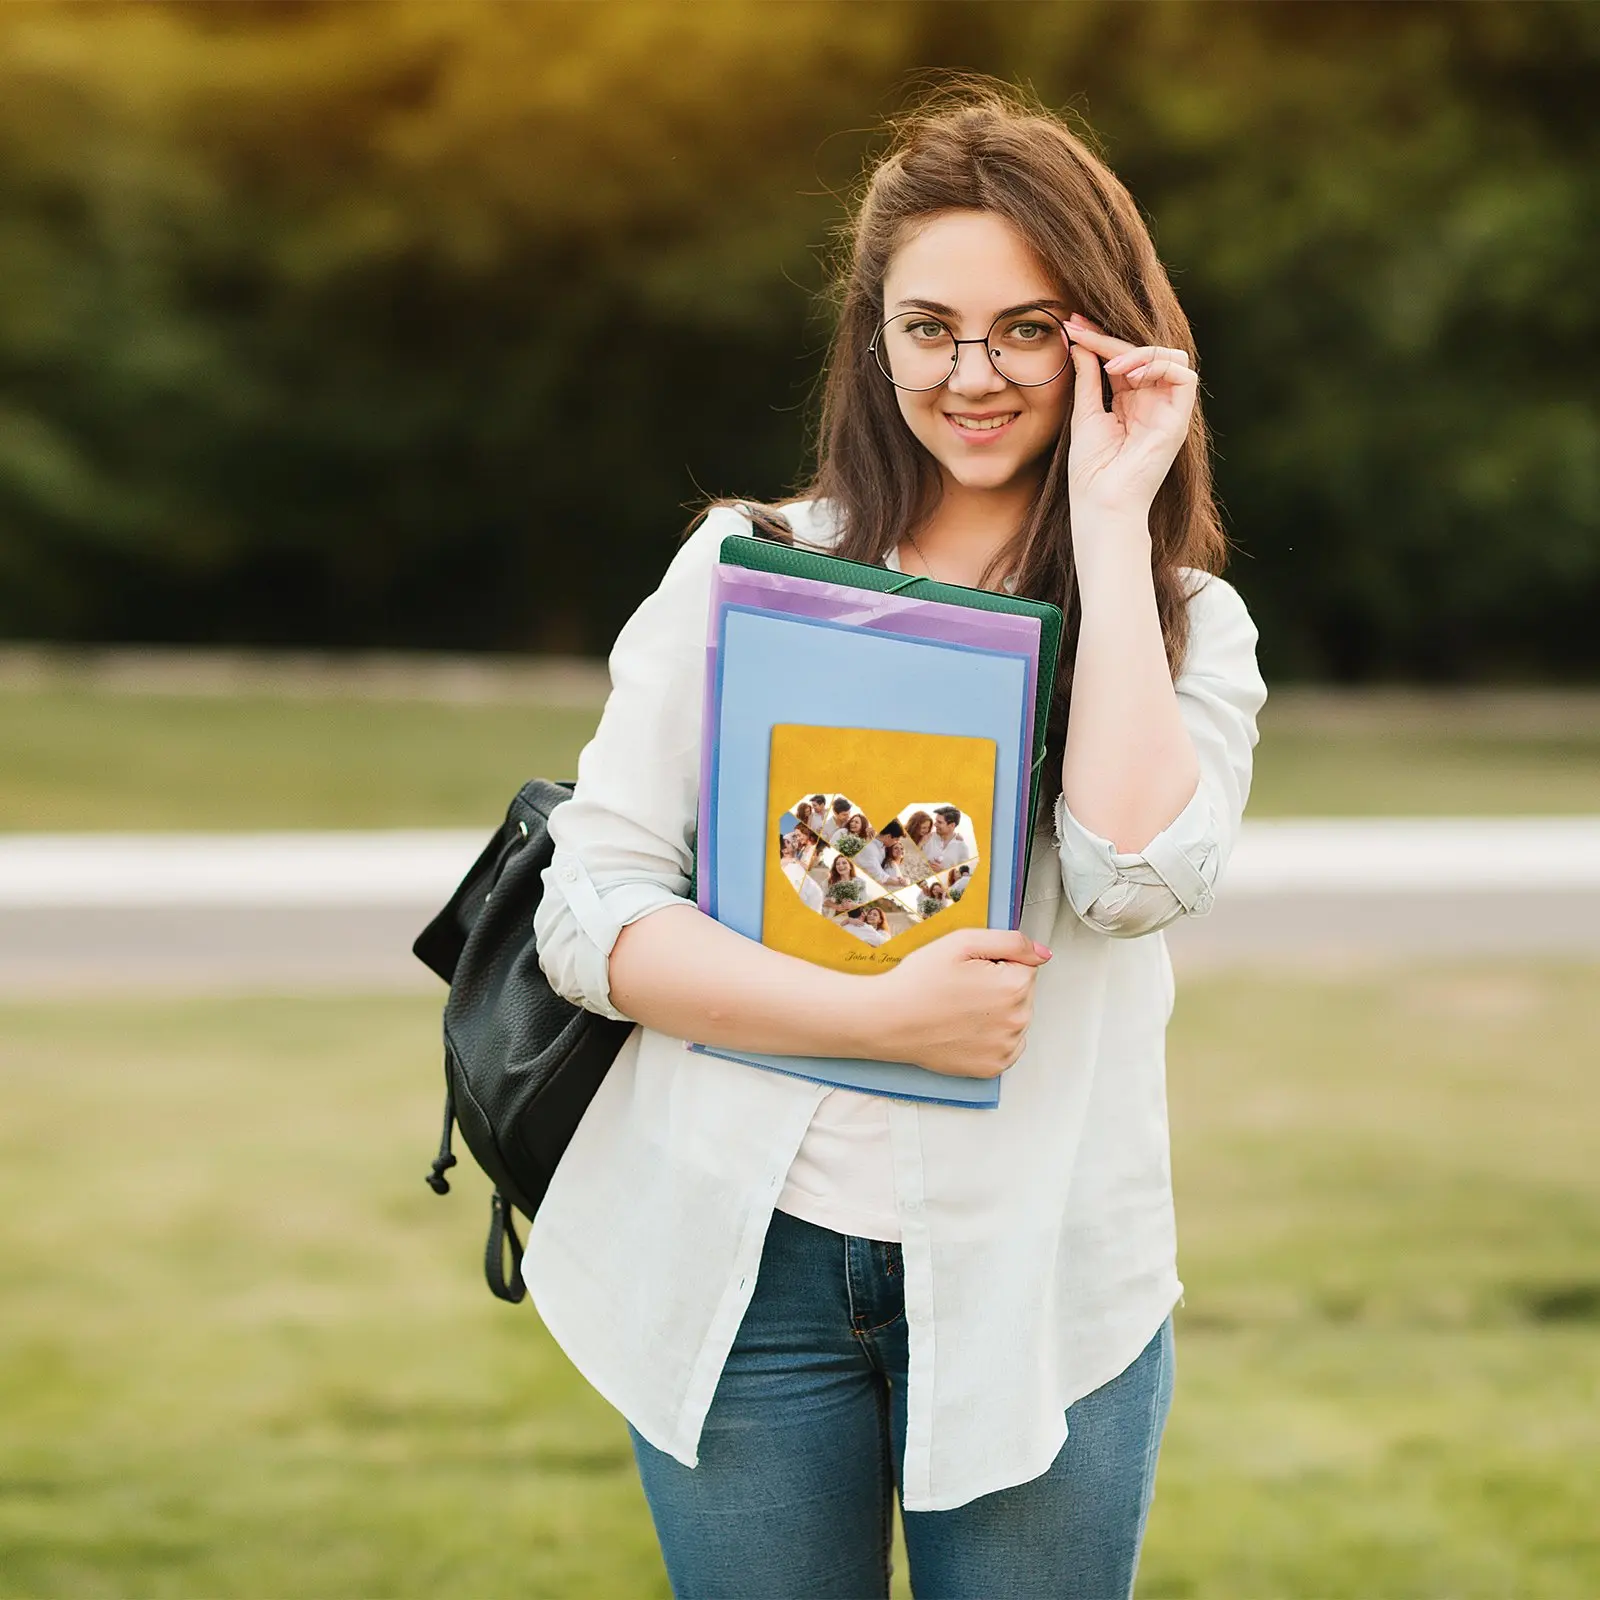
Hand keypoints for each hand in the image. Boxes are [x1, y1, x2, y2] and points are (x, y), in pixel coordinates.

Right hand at [876, 929, 1051, 1077]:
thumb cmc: (919, 981)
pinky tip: (965, 1028)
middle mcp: (1017, 1020)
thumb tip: (1043, 954)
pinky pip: (1006, 1044)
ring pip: (1014, 1018)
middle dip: (999, 986)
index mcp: (1014, 986)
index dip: (996, 962)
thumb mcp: (963, 942)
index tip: (970, 969)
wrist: (888, 1020)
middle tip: (961, 987)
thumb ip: (1011, 942)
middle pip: (1022, 992)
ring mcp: (1006, 1047)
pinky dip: (991, 1036)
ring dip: (996, 1011)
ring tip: (959, 1008)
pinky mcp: (993, 1067)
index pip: (1025, 966)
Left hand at [1062, 314, 1198, 524]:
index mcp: (1130, 401)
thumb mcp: (1084, 413)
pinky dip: (1159, 367)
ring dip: (1139, 351)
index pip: (1121, 358)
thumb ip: (1087, 377)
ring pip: (1170, 357)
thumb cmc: (1090, 470)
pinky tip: (1129, 375)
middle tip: (1080, 330)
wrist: (1100, 503)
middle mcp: (1152, 402)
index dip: (1098, 339)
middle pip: (1144, 352)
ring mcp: (1167, 410)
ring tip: (1110, 364)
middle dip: (1111, 337)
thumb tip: (1079, 342)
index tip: (1071, 325)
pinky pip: (1185, 377)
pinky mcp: (1179, 420)